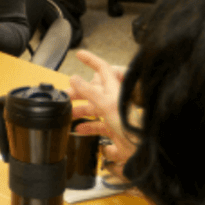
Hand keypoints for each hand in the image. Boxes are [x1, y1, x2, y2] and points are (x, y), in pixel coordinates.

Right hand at [67, 50, 134, 178]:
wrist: (141, 149)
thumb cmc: (130, 125)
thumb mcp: (107, 104)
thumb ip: (89, 91)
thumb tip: (74, 79)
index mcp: (114, 90)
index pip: (102, 68)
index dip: (91, 60)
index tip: (79, 54)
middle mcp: (113, 101)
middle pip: (92, 91)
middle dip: (77, 92)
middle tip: (64, 95)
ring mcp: (113, 116)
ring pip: (93, 109)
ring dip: (80, 110)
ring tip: (68, 113)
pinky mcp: (113, 130)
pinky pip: (97, 127)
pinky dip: (87, 128)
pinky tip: (80, 130)